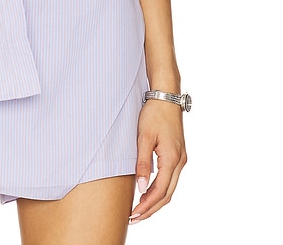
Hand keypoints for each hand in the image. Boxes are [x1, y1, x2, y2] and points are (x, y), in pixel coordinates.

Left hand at [129, 99, 186, 223]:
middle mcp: (180, 162)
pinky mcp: (178, 155)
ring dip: (155, 201)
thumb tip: (141, 188)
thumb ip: (142, 163)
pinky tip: (148, 193)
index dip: (147, 205)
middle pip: (167, 194)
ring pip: (170, 188)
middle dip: (151, 208)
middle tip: (134, 218)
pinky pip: (170, 179)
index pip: (160, 190)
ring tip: (139, 210)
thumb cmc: (154, 113)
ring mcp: (181, 159)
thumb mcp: (144, 137)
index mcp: (172, 158)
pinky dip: (160, 190)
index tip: (134, 214)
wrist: (166, 96)